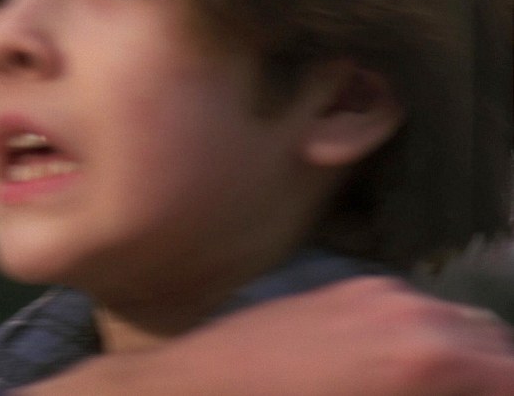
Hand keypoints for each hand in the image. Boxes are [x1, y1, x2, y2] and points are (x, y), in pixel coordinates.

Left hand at [16, 277, 513, 395]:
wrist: (190, 384)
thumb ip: (423, 393)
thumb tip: (449, 385)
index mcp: (421, 355)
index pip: (506, 369)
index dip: (502, 386)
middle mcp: (406, 308)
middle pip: (492, 342)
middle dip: (491, 374)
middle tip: (471, 392)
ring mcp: (373, 290)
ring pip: (455, 322)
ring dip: (463, 357)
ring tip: (440, 386)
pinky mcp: (344, 287)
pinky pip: (412, 309)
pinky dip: (425, 337)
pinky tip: (399, 369)